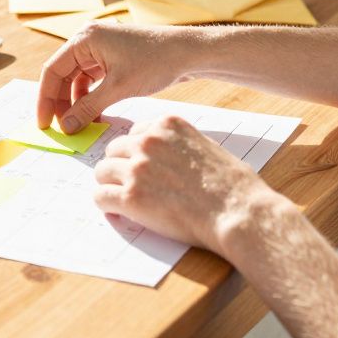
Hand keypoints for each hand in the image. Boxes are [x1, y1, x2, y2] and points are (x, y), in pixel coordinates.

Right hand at [37, 21, 201, 133]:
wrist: (188, 53)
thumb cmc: (156, 61)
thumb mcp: (118, 88)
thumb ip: (87, 107)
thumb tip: (66, 126)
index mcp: (85, 39)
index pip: (52, 70)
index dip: (45, 99)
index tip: (44, 123)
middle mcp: (89, 40)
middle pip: (63, 75)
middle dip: (60, 103)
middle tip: (61, 128)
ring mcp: (101, 49)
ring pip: (77, 80)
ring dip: (76, 103)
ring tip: (79, 125)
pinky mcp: (112, 58)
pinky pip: (92, 80)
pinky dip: (90, 98)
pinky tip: (94, 116)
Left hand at [93, 115, 281, 252]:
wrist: (237, 211)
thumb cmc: (232, 185)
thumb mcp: (206, 146)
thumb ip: (179, 145)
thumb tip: (166, 158)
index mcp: (167, 125)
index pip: (135, 133)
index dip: (136, 153)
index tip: (140, 166)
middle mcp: (148, 141)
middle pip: (114, 149)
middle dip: (120, 167)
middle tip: (131, 185)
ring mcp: (137, 168)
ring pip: (102, 171)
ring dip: (111, 185)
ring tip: (124, 200)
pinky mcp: (130, 196)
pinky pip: (100, 196)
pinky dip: (107, 206)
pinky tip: (119, 212)